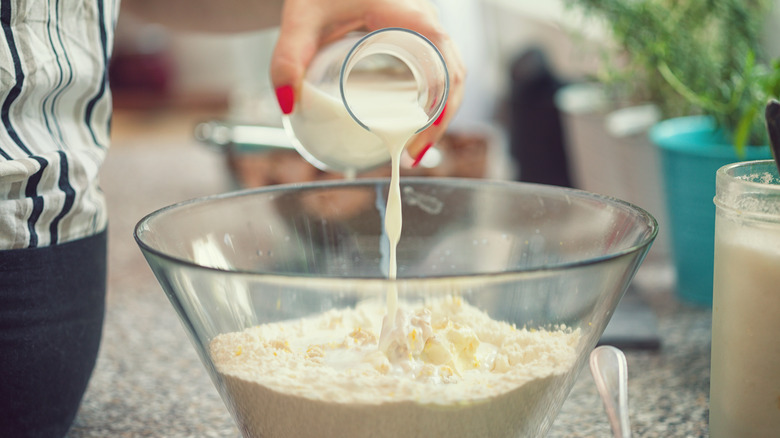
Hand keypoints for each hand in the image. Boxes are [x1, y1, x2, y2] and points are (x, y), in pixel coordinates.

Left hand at [270, 0, 464, 161]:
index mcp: (407, 15)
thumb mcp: (301, 21)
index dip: (443, 103)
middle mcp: (424, 19)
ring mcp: (424, 27)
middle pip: (453, 75)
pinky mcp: (417, 35)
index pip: (444, 61)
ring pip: (450, 74)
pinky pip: (439, 69)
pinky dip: (434, 99)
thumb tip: (289, 103)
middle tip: (413, 154)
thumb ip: (287, 59)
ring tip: (414, 146)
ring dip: (440, 112)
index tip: (422, 136)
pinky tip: (415, 121)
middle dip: (440, 119)